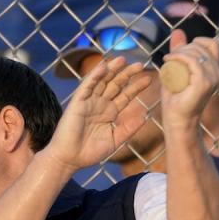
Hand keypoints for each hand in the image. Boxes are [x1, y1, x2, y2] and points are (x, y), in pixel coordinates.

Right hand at [42, 56, 151, 171]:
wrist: (70, 159)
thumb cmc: (89, 152)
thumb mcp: (115, 140)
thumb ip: (128, 128)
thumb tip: (145, 117)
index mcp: (109, 112)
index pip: (125, 95)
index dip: (136, 87)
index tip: (148, 79)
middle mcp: (100, 104)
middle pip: (115, 84)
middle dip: (127, 74)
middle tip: (140, 64)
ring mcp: (89, 101)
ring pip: (102, 81)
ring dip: (111, 70)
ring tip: (123, 60)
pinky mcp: (77, 102)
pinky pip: (87, 86)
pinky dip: (94, 76)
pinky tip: (104, 67)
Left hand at [160, 30, 218, 129]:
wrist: (177, 120)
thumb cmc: (177, 97)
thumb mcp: (177, 68)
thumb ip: (179, 51)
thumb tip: (178, 31)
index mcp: (215, 70)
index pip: (211, 44)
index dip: (196, 41)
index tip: (180, 50)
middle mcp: (217, 73)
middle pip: (201, 46)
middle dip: (183, 47)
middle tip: (170, 58)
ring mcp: (212, 79)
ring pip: (196, 53)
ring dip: (179, 52)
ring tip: (168, 60)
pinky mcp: (204, 83)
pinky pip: (193, 62)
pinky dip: (178, 57)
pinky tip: (168, 60)